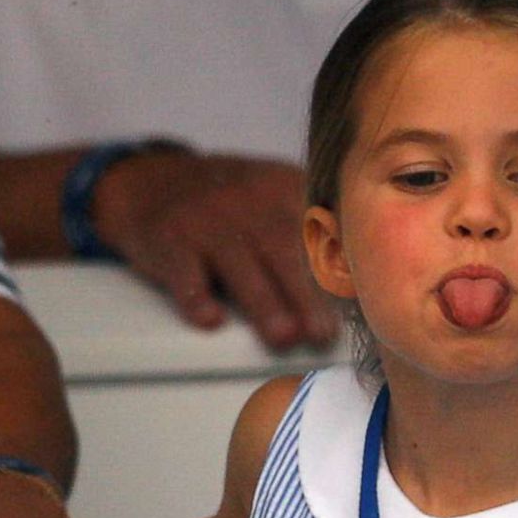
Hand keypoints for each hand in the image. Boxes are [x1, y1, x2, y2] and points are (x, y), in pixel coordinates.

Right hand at [93, 152, 338, 349]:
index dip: (339, 265)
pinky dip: (196, 296)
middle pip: (283, 248)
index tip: (361, 298)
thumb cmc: (233, 203)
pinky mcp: (167, 239)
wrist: (152, 181)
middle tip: (324, 332)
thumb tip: (365, 275)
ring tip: (286, 337)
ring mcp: (206, 219)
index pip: (319, 229)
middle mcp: (248, 201)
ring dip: (264, 302)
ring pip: (239, 263)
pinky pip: (184, 270)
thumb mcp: (276, 192)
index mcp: (285, 189)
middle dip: (307, 293)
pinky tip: (211, 320)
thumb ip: (316, 223)